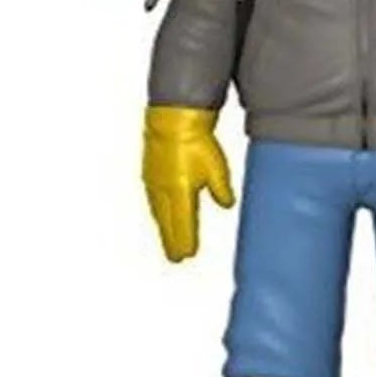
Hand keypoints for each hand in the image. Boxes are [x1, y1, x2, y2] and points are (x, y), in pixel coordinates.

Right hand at [142, 105, 234, 261]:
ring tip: (168, 241)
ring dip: (163, 229)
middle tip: (176, 258)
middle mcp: (163, 191)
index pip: (183, 225)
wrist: (173, 118)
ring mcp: (153, 182)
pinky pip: (153, 201)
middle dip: (172, 242)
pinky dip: (157, 213)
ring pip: (158, 213)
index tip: (188, 255)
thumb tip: (227, 204)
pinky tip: (160, 214)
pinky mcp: (149, 173)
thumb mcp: (217, 167)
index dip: (185, 241)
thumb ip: (222, 189)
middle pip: (167, 224)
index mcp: (180, 192)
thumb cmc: (195, 140)